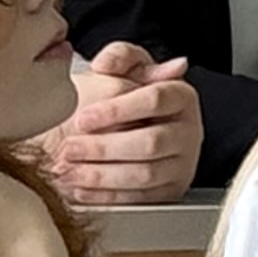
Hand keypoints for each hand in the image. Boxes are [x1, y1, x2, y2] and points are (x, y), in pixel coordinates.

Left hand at [40, 43, 200, 206]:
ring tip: (68, 171)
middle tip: (69, 149)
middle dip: (104, 148)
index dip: (117, 110)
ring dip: (102, 176)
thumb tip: (108, 63)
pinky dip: (106, 197)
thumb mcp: (125, 69)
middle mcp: (189, 131)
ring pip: (145, 175)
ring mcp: (182, 164)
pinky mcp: (169, 191)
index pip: (155, 99)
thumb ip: (119, 57)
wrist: (129, 130)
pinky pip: (139, 199)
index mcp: (181, 95)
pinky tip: (79, 189)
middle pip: (152, 142)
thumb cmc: (126, 98)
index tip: (83, 118)